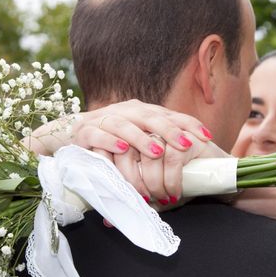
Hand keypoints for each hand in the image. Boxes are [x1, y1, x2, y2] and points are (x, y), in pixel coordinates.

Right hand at [24, 99, 212, 157]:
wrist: (69, 135)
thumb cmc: (111, 143)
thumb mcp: (138, 142)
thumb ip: (159, 147)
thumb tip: (189, 165)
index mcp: (142, 112)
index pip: (169, 114)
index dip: (188, 124)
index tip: (206, 136)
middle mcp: (125, 112)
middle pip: (150, 117)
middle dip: (170, 131)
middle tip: (186, 145)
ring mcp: (104, 120)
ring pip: (125, 125)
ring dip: (142, 139)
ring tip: (158, 151)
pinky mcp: (84, 132)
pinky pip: (98, 135)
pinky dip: (110, 141)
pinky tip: (123, 149)